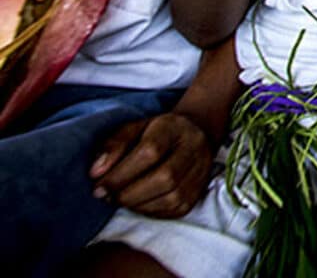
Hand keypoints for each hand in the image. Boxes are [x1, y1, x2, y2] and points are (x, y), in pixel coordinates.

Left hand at [89, 112, 213, 217]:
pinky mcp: (197, 193)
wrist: (190, 137)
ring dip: (138, 205)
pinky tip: (138, 202)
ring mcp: (200, 171)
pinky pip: (173, 210)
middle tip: (108, 196)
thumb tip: (96, 173)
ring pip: (171, 197)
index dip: (121, 174)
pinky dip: (150, 211)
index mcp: (174, 127)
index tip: (98, 186)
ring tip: (121, 199)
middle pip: (165, 177)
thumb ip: (113, 146)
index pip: (150, 151)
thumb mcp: (133, 129)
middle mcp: (193, 147)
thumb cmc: (154, 134)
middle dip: (129, 193)